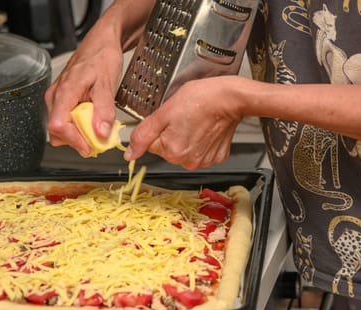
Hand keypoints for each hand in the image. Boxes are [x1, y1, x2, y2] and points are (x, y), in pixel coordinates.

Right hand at [45, 30, 123, 156]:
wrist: (101, 43)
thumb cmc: (102, 57)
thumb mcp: (108, 84)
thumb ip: (104, 110)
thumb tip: (100, 133)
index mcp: (64, 91)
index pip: (58, 125)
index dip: (73, 140)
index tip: (90, 147)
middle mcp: (55, 96)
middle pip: (58, 132)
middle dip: (77, 140)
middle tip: (98, 139)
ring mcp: (56, 98)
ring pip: (60, 129)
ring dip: (78, 134)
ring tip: (97, 127)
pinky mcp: (61, 100)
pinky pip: (65, 120)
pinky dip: (78, 127)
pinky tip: (91, 120)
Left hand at [124, 76, 250, 169]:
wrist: (230, 98)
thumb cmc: (201, 99)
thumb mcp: (164, 112)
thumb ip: (143, 135)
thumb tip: (129, 154)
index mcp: (172, 151)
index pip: (152, 144)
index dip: (158, 128)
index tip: (169, 118)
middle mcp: (187, 161)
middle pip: (168, 148)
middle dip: (171, 133)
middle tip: (183, 117)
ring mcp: (203, 160)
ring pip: (183, 149)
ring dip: (186, 136)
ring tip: (195, 121)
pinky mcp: (216, 157)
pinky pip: (200, 150)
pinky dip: (201, 140)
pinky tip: (205, 128)